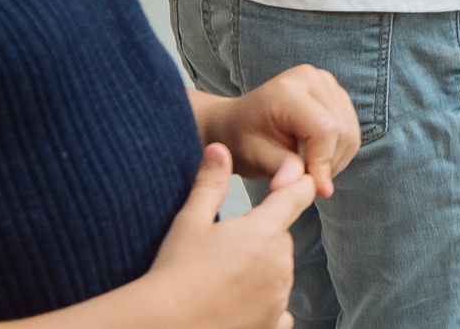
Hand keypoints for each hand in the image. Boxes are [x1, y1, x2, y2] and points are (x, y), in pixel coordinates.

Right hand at [142, 143, 311, 328]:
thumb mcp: (189, 222)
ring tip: (223, 280)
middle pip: (283, 238)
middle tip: (224, 249)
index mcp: (265, 232)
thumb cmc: (173, 274)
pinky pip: (280, 310)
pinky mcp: (272, 324)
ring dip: (262, 272)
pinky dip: (264, 306)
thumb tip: (219, 148)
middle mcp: (280, 264)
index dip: (292, 186)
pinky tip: (236, 307)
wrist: (161, 327)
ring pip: (280, 273)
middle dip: (262, 238)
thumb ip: (211, 184)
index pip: (298, 194)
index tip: (280, 188)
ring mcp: (278, 298)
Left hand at [202, 65, 359, 196]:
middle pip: (342, 130)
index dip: (324, 163)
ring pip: (350, 130)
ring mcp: (324, 81)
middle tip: (308, 182)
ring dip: (336, 158)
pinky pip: (350, 127)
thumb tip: (300, 185)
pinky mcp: (333, 90)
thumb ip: (281, 168)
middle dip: (330, 163)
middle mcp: (310, 78)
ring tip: (310, 170)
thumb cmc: (242, 141)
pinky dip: (339, 149)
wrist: (236, 123)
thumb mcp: (254, 157)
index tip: (318, 191)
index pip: (325, 129)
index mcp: (287, 91)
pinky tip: (316, 157)